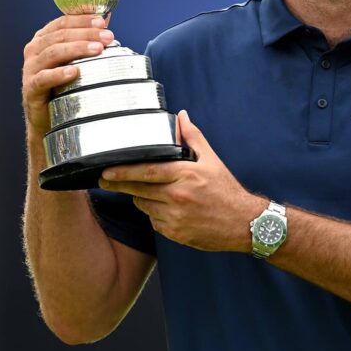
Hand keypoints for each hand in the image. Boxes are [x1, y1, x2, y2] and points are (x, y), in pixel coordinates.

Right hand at [21, 14, 113, 135]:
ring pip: (53, 53)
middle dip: (86, 34)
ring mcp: (30, 68)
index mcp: (44, 38)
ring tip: (97, 50)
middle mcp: (34, 50)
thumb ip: (87, 37)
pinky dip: (59, 74)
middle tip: (107, 37)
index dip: (83, 20)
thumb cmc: (64, 83)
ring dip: (77, 49)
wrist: (48, 117)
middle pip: (60, 36)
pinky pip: (43, 78)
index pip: (63, 22)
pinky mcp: (30, 88)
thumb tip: (106, 16)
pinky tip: (74, 72)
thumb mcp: (75, 58)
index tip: (102, 22)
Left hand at [98, 110, 264, 252]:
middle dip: (120, 184)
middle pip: (138, 190)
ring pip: (144, 206)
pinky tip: (163, 208)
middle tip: (105, 180)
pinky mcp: (176, 234)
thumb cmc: (226, 190)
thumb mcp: (211, 160)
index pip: (147, 171)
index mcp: (186, 175)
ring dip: (141, 198)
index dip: (123, 171)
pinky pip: (154, 222)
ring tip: (145, 191)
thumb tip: (182, 117)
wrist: (244, 223)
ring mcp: (176, 218)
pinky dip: (154, 214)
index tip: (106, 170)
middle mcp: (178, 196)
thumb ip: (193, 137)